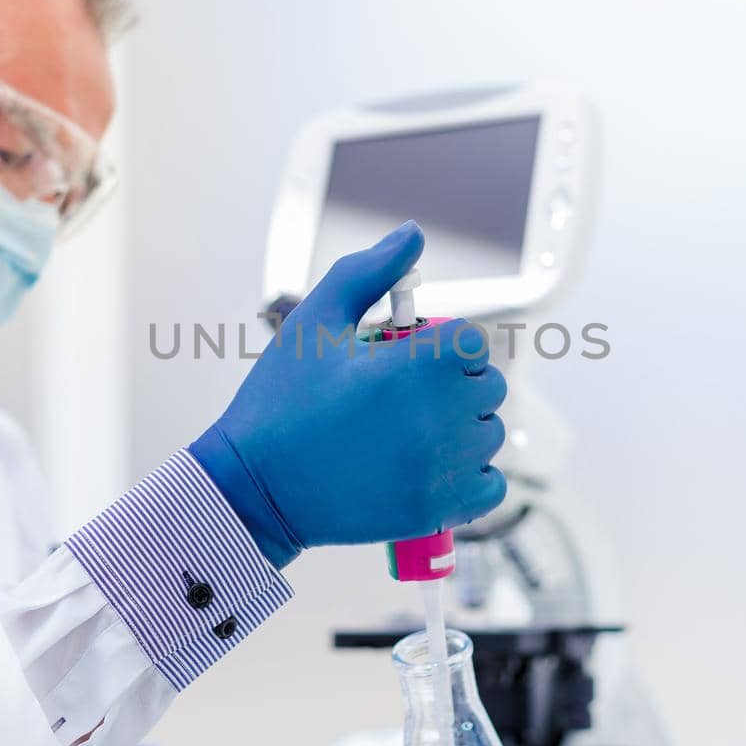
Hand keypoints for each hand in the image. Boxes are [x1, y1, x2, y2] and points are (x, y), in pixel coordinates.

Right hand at [191, 221, 507, 567]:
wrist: (255, 488)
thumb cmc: (281, 400)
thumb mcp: (315, 322)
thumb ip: (368, 272)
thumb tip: (413, 234)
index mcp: (417, 365)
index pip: (472, 342)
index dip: (443, 345)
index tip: (409, 359)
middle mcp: (441, 416)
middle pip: (488, 386)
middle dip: (453, 384)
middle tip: (401, 396)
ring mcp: (443, 468)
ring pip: (489, 434)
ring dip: (460, 429)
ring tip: (407, 432)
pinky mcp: (439, 511)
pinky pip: (490, 486)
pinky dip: (469, 476)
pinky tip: (427, 467)